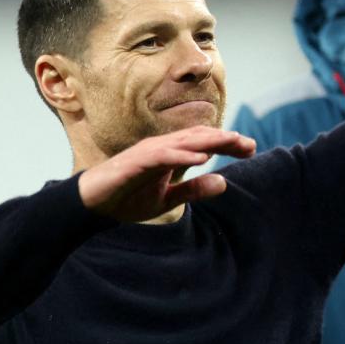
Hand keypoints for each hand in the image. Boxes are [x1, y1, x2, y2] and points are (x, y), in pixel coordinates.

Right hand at [77, 126, 255, 222]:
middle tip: (250, 144)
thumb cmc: (128, 198)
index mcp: (170, 154)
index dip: (227, 144)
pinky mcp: (134, 162)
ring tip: (231, 142)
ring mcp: (147, 153)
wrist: (93, 205)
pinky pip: (161, 157)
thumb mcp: (168, 198)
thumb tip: (224, 182)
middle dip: (224, 139)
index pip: (204, 144)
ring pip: (183, 142)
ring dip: (208, 141)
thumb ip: (194, 189)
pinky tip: (200, 158)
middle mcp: (161, 148)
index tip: (251, 149)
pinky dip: (181, 155)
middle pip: (198, 138)